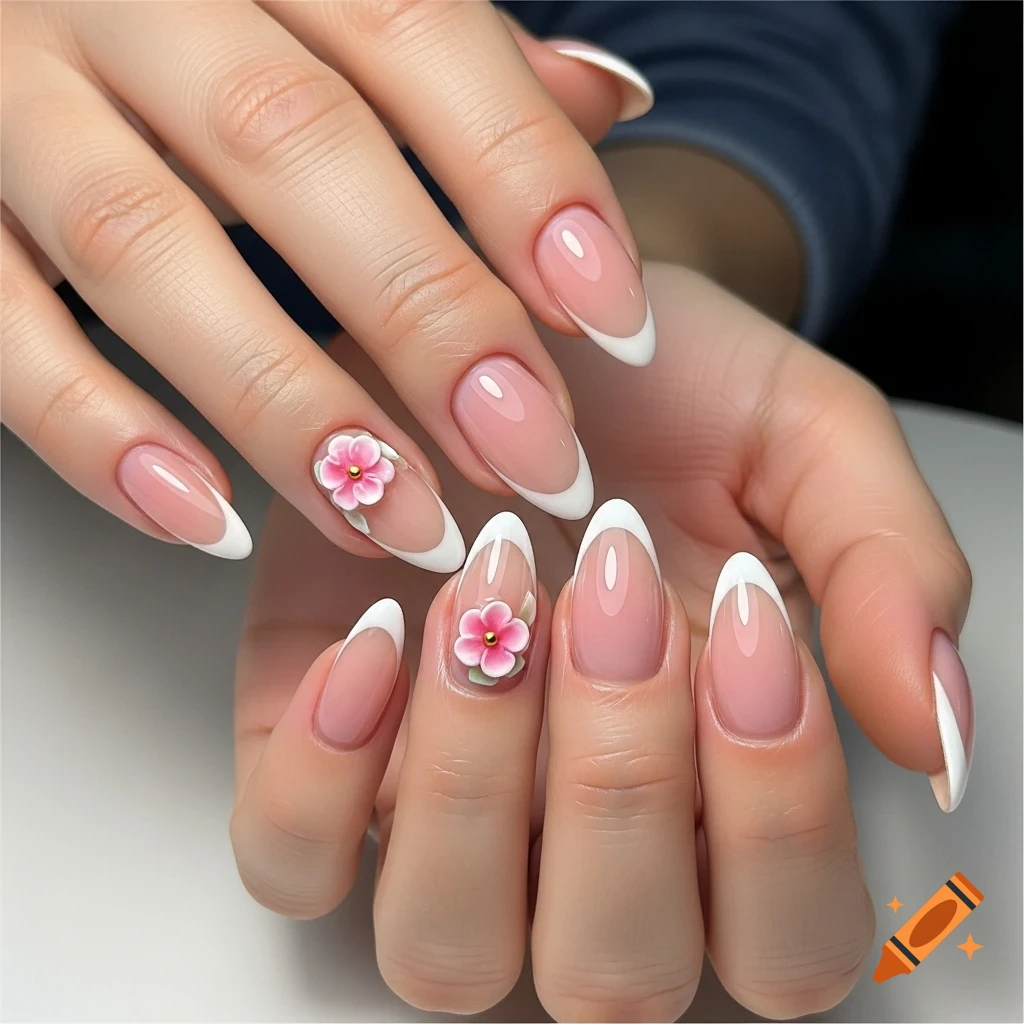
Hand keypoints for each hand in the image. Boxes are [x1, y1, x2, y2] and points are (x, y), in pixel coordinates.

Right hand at [1, 0, 653, 563]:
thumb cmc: (203, 15)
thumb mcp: (335, 1)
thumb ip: (463, 59)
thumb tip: (602, 101)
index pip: (417, 34)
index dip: (526, 181)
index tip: (612, 324)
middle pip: (294, 144)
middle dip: (427, 316)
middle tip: (530, 458)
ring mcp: (6, 95)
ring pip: (142, 246)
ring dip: (286, 406)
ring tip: (400, 521)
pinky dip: (95, 434)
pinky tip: (203, 519)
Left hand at [228, 261, 972, 1019]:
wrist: (519, 324)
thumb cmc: (668, 393)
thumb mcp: (804, 440)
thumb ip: (888, 570)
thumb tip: (935, 730)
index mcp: (723, 795)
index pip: (785, 943)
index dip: (777, 810)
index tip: (748, 614)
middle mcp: (578, 843)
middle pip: (612, 971)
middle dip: (622, 783)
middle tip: (618, 584)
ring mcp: (434, 813)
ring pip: (446, 947)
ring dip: (477, 777)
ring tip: (497, 588)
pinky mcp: (312, 750)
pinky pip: (295, 860)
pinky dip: (324, 774)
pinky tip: (378, 629)